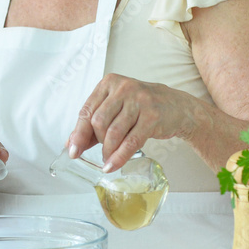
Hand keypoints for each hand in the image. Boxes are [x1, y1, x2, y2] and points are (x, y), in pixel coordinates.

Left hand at [67, 73, 196, 171]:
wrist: (177, 107)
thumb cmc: (141, 107)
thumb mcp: (116, 108)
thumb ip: (93, 124)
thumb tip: (71, 144)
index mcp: (109, 83)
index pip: (87, 110)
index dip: (78, 132)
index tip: (72, 150)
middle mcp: (123, 88)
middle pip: (98, 121)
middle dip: (96, 141)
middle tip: (100, 152)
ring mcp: (139, 101)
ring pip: (113, 132)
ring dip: (108, 151)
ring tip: (107, 159)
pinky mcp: (152, 116)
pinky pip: (130, 141)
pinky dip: (119, 156)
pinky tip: (113, 165)